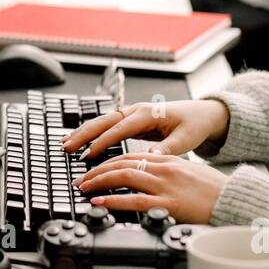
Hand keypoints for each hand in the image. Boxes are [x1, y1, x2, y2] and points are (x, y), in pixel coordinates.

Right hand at [61, 98, 229, 157]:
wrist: (202, 114)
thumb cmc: (194, 124)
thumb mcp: (185, 138)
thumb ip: (167, 149)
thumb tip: (151, 158)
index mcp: (148, 113)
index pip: (120, 128)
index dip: (104, 141)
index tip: (90, 154)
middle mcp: (136, 111)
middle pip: (104, 121)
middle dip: (84, 134)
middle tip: (67, 147)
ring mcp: (132, 114)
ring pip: (102, 122)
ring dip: (83, 132)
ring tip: (66, 144)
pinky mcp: (131, 121)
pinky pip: (107, 126)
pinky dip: (92, 133)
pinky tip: (80, 141)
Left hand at [76, 151, 225, 223]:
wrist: (236, 201)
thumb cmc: (217, 191)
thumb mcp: (191, 173)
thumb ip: (170, 172)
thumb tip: (152, 178)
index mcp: (170, 160)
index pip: (132, 155)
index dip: (110, 160)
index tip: (96, 167)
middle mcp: (165, 169)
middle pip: (123, 163)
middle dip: (98, 169)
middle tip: (82, 178)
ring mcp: (166, 186)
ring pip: (125, 176)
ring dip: (99, 181)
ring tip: (85, 187)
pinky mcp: (169, 204)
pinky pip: (134, 200)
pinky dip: (113, 199)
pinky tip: (100, 201)